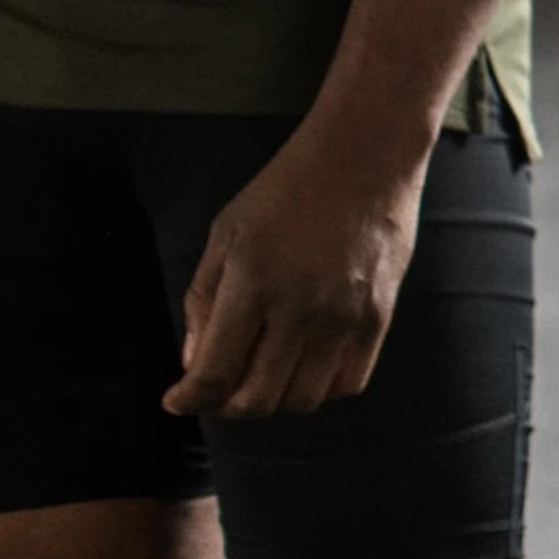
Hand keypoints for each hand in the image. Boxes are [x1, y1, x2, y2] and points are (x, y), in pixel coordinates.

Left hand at [163, 127, 423, 419]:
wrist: (366, 153)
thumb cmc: (288, 187)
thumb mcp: (227, 232)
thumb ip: (203, 298)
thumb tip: (194, 359)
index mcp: (252, 285)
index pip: (212, 374)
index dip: (188, 399)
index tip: (178, 399)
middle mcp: (299, 310)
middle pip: (256, 400)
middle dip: (226, 405)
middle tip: (220, 388)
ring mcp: (344, 317)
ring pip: (302, 401)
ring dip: (275, 399)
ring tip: (265, 376)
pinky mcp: (379, 316)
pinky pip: (348, 383)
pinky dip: (321, 389)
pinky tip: (308, 366)